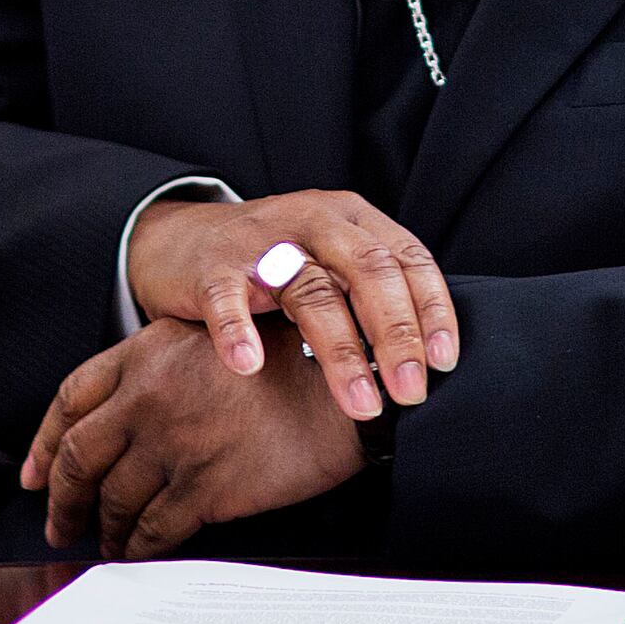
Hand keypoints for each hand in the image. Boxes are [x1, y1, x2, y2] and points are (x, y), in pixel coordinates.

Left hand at [23, 317, 368, 559]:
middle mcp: (149, 397)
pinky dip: (137, 548)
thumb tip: (116, 414)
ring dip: (102, 528)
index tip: (32, 474)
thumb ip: (159, 367)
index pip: (71, 400)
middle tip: (57, 522)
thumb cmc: (287, 361)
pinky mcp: (203, 488)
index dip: (44, 442)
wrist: (342, 392)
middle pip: (78, 457)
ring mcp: (174, 444)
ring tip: (104, 541)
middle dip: (61, 498)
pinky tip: (137, 552)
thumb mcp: (212, 337)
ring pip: (112, 499)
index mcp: (145, 353)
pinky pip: (151, 530)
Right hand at [127, 189, 456, 419]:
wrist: (180, 239)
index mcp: (352, 218)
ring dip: (341, 352)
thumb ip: (370, 295)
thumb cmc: (272, 262)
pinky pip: (227, 299)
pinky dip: (238, 331)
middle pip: (368, 272)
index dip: (431, 309)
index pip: (407, 258)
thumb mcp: (329, 261)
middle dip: (396, 335)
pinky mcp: (211, 266)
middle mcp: (314, 221)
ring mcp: (261, 242)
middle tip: (410, 393)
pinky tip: (250, 366)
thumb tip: (427, 365)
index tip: (444, 362)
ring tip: (361, 405)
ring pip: (310, 291)